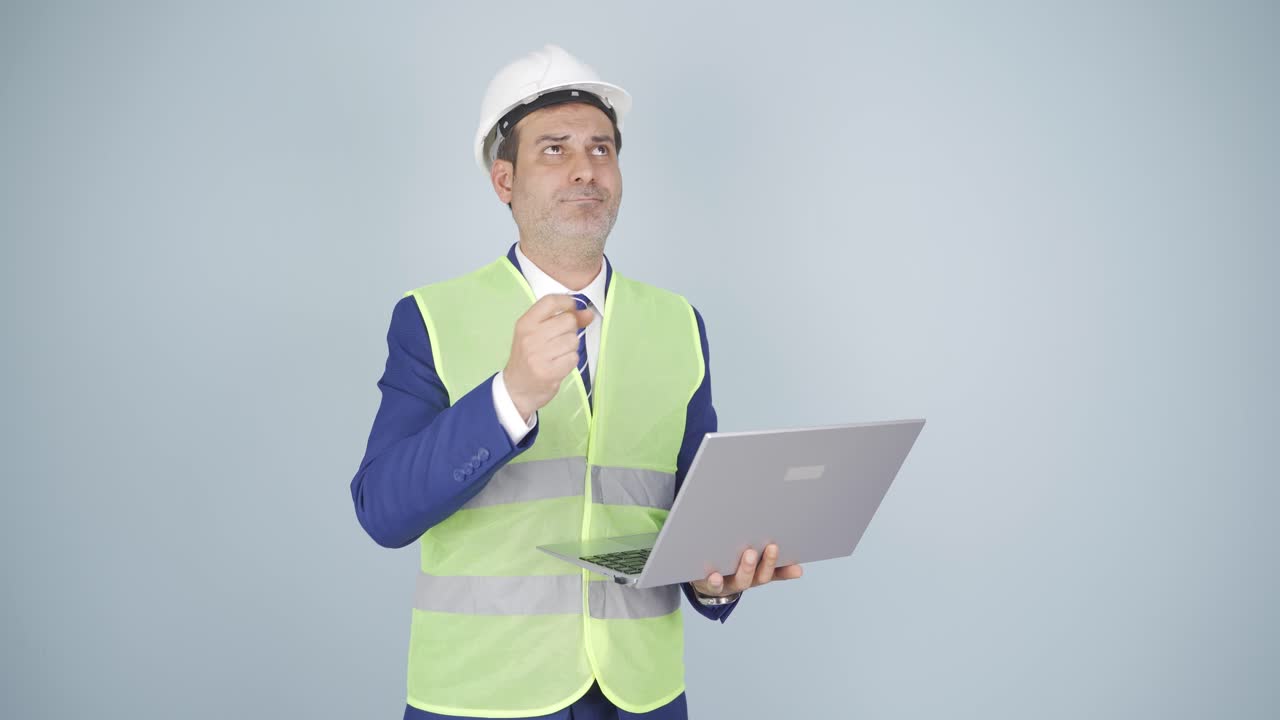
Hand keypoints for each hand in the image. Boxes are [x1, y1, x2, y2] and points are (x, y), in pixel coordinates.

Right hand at [503, 294, 593, 418]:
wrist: (516, 388)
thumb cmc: (529, 357)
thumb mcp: (537, 333)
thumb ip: (563, 319)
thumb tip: (589, 313)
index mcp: (525, 323)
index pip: (551, 301)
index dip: (568, 303)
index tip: (572, 309)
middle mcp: (530, 337)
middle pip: (568, 320)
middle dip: (571, 330)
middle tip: (559, 340)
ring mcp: (539, 355)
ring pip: (573, 340)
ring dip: (571, 347)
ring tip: (557, 354)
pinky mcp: (549, 372)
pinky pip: (574, 358)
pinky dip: (570, 361)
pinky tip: (559, 365)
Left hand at [690, 543, 802, 597]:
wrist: (704, 581)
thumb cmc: (731, 565)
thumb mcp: (750, 561)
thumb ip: (765, 554)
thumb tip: (787, 549)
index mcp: (757, 574)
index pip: (776, 572)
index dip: (787, 570)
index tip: (798, 567)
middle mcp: (747, 580)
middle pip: (761, 576)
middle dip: (768, 562)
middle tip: (772, 547)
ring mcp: (730, 583)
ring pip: (741, 580)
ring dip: (747, 569)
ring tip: (750, 554)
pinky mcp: (710, 584)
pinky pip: (714, 585)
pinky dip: (715, 581)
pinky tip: (715, 575)